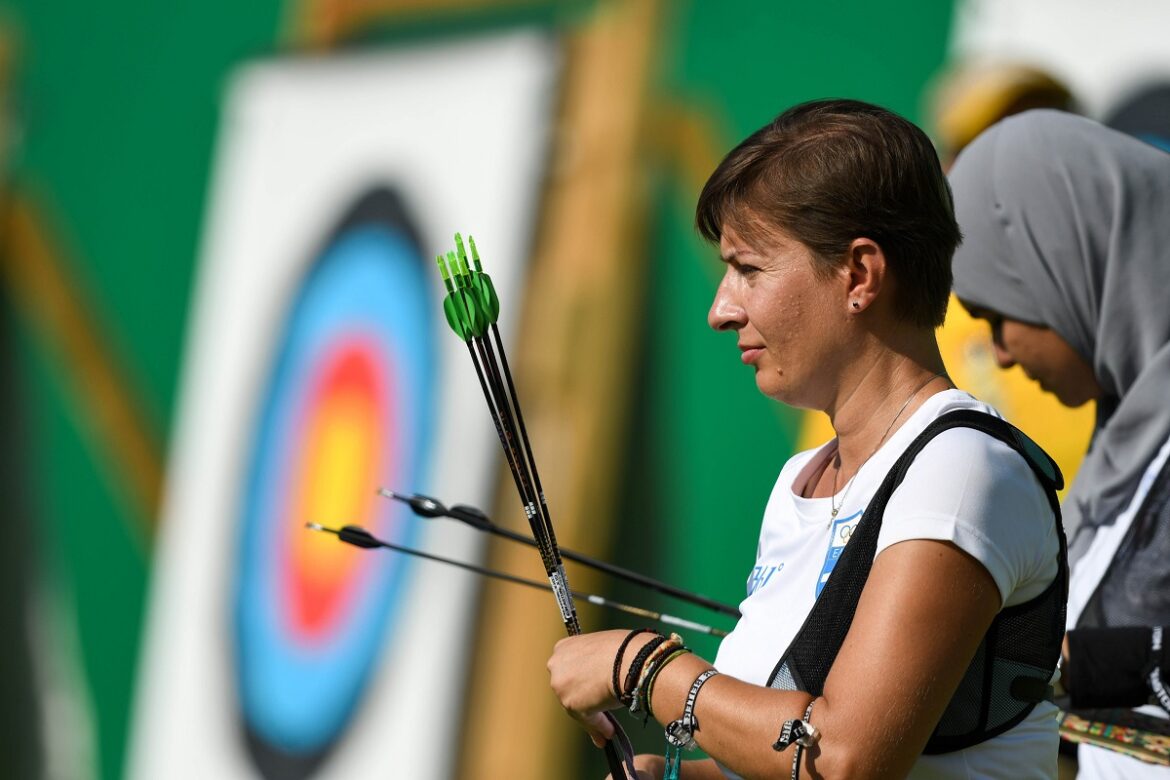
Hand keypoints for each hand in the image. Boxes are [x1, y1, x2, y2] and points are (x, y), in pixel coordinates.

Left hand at [548, 629, 644, 743]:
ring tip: (608, 728)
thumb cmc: (623, 650)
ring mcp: (561, 685)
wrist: (628, 658)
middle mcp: (556, 665)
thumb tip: (604, 679)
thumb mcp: (603, 649)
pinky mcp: (570, 704)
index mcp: (563, 647)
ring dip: (592, 716)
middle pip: (569, 688)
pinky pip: (587, 719)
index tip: (590, 690)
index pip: (570, 668)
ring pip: (577, 706)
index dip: (582, 680)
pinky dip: (599, 726)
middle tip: (599, 709)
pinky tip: (609, 731)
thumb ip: (597, 662)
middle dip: (583, 700)